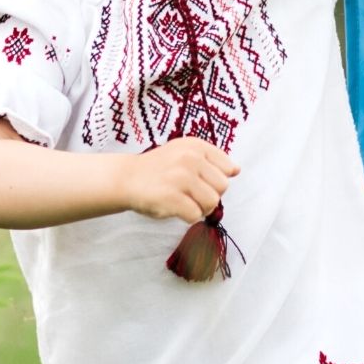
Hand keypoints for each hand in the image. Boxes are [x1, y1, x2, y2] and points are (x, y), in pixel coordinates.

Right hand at [121, 137, 238, 223]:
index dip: (216, 179)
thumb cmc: (160, 168)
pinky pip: (195, 215)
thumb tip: (236, 170)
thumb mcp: (185, 152)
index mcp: (196, 146)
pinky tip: (175, 208)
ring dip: (201, 208)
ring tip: (185, 202)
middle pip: (223, 187)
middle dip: (210, 195)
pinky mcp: (171, 197)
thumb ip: (211, 160)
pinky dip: (188, 217)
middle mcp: (190, 158)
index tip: (200, 180)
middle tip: (191, 194)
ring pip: (212, 202)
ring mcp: (180, 177)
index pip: (227, 168)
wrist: (127, 178)